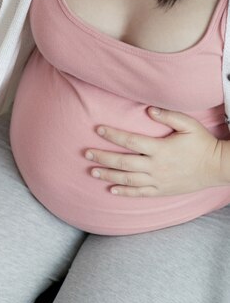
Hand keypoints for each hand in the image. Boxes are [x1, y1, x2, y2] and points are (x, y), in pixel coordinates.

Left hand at [85, 106, 225, 196]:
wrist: (218, 168)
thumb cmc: (202, 143)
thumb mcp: (189, 125)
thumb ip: (168, 116)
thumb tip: (148, 109)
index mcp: (160, 148)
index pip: (131, 141)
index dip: (113, 135)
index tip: (98, 129)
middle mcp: (156, 166)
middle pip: (123, 162)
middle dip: (103, 157)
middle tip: (86, 153)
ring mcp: (157, 180)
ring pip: (127, 179)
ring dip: (108, 175)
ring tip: (92, 171)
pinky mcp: (161, 191)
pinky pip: (139, 193)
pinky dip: (124, 192)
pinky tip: (111, 189)